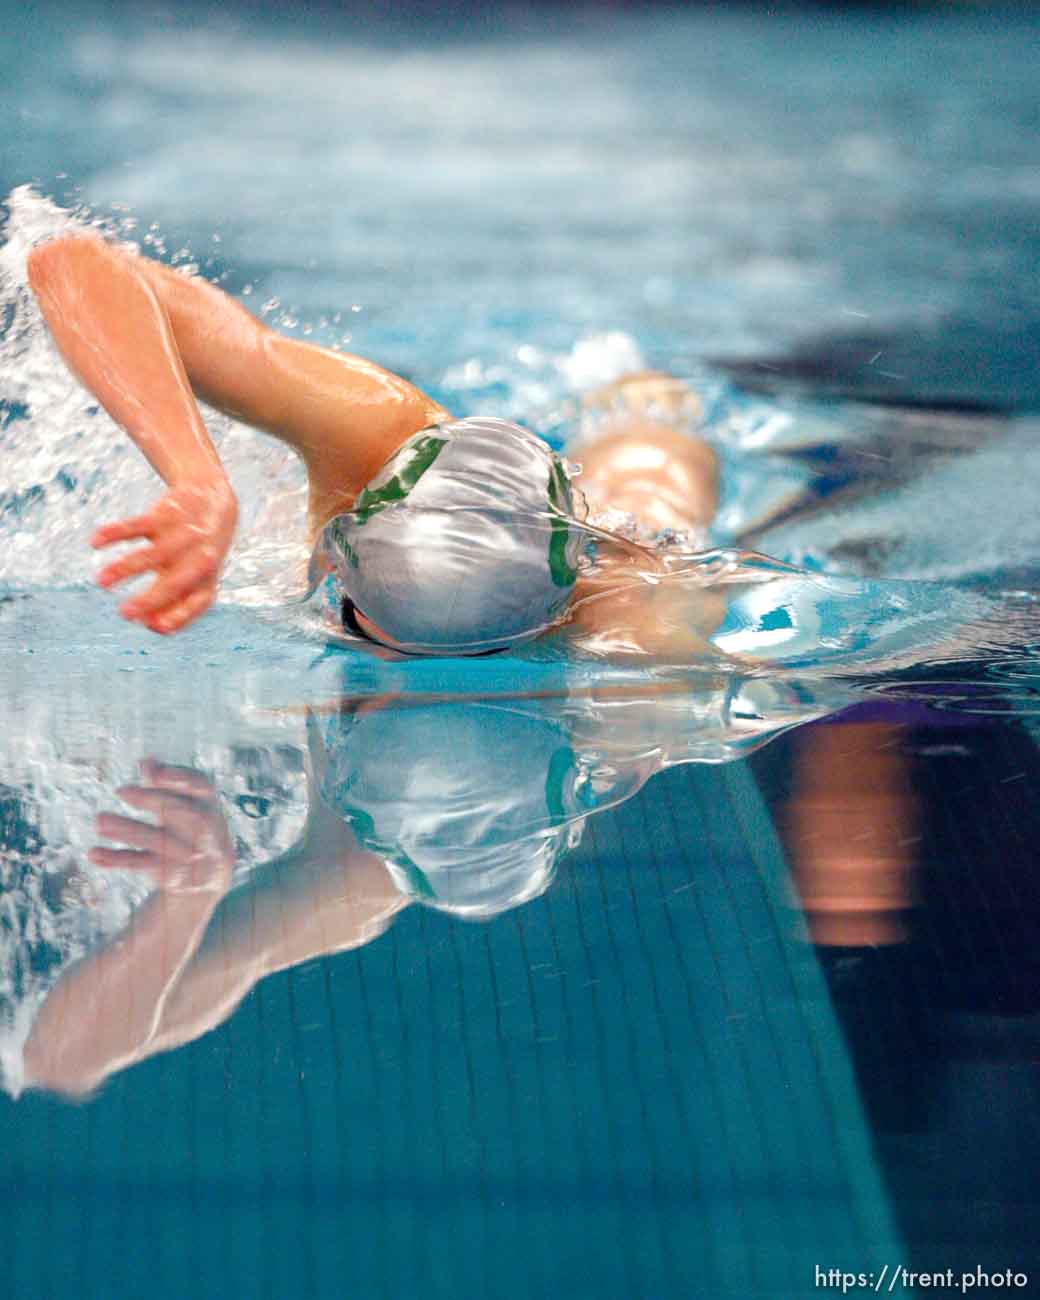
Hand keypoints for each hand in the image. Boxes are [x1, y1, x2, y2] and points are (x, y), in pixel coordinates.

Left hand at [89, 760, 234, 893]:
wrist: (213, 870)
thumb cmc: (192, 822)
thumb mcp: (184, 800)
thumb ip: (165, 782)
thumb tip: (146, 761)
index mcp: (208, 802)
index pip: (199, 786)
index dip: (179, 779)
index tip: (154, 773)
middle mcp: (206, 828)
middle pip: (184, 814)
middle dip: (154, 801)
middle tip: (121, 790)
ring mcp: (191, 854)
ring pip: (160, 842)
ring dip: (130, 831)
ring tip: (99, 821)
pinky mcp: (173, 875)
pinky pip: (143, 866)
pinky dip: (118, 860)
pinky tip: (94, 853)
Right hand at [92, 478, 237, 633]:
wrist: (213, 496)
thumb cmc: (196, 551)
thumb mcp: (193, 576)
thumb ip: (173, 601)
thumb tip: (147, 624)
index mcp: (208, 577)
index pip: (200, 600)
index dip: (182, 615)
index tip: (158, 628)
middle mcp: (199, 558)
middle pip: (176, 582)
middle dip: (151, 599)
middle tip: (123, 614)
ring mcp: (183, 535)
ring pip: (153, 554)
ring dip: (125, 568)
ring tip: (100, 582)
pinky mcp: (166, 514)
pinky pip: (139, 524)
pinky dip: (116, 533)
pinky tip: (94, 543)